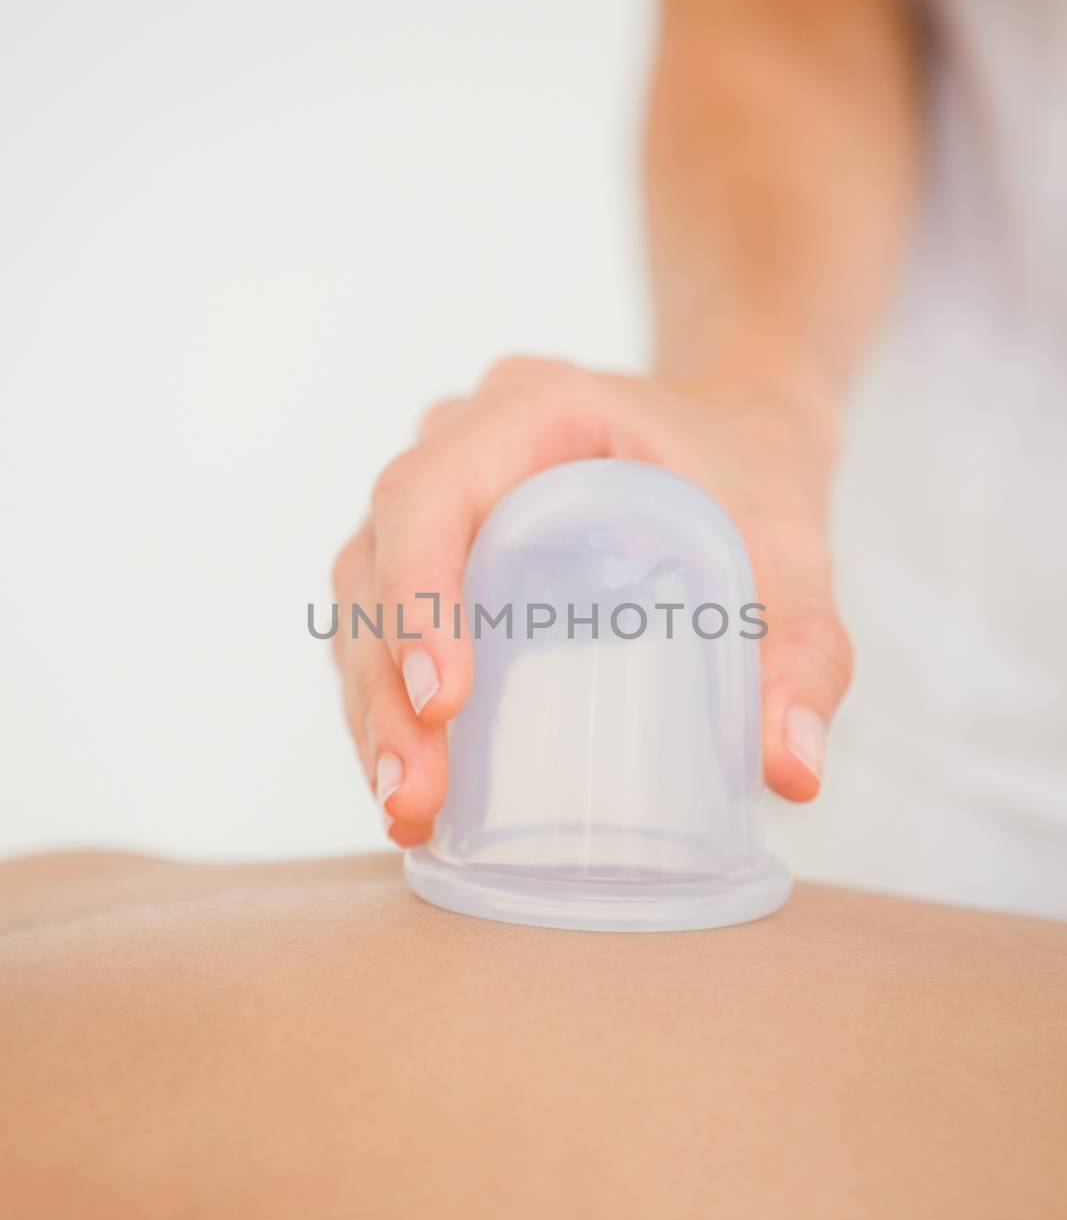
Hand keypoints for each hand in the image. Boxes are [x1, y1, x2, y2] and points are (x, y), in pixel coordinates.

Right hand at [332, 355, 850, 844]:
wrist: (736, 434)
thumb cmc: (752, 475)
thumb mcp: (793, 549)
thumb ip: (805, 649)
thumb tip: (792, 773)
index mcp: (535, 410)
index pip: (431, 491)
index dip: (417, 593)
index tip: (445, 701)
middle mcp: (464, 444)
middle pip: (376, 555)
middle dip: (382, 685)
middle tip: (414, 794)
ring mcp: (442, 499)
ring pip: (362, 597)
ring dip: (369, 706)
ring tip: (407, 810)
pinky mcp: (441, 554)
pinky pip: (384, 622)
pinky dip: (386, 703)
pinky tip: (413, 787)